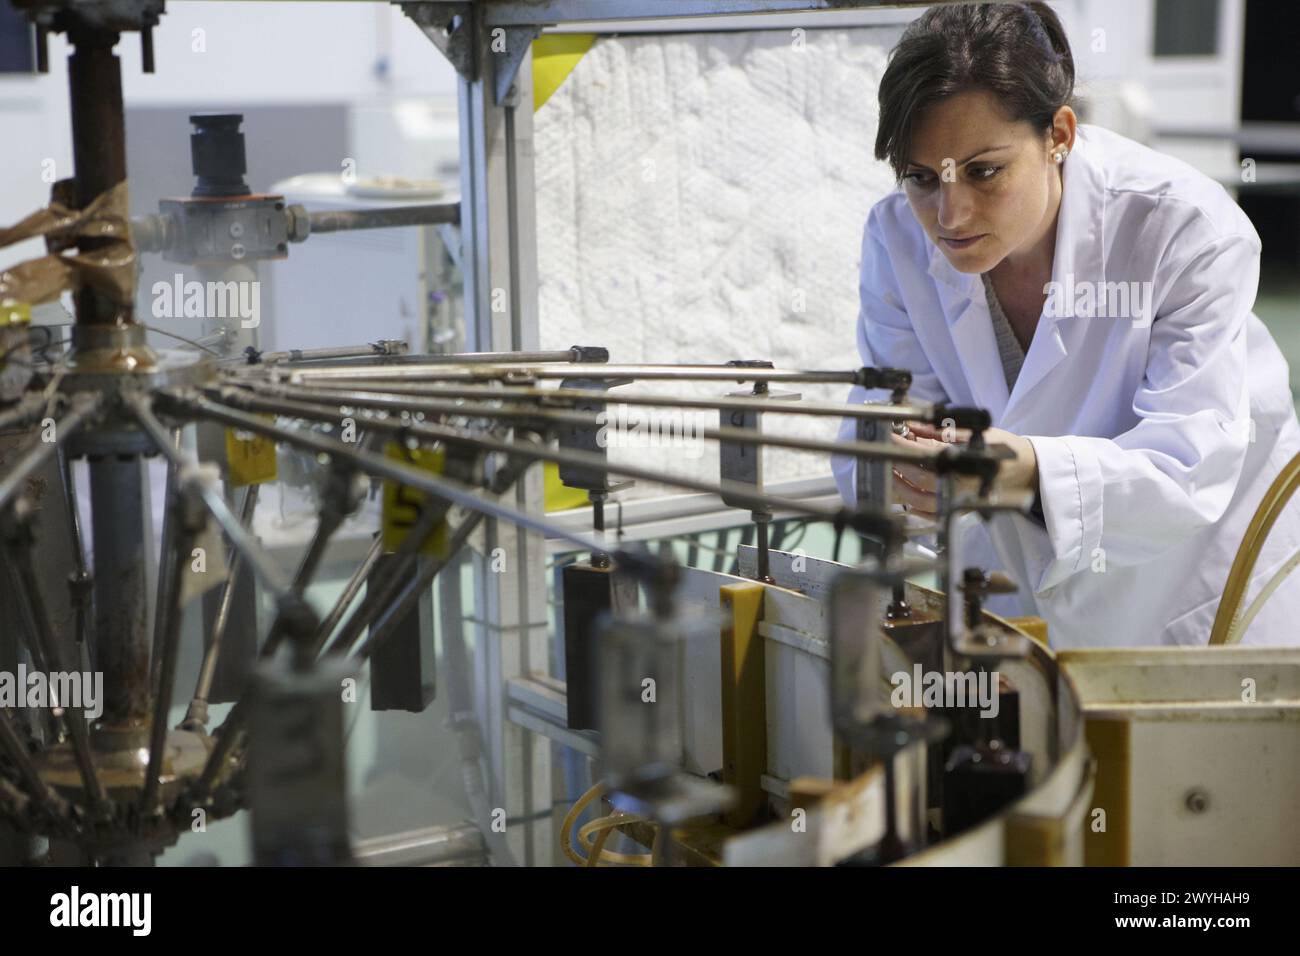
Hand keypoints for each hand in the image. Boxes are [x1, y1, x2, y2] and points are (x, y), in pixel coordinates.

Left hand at [887, 422, 1038, 515]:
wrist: (1028, 472)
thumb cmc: (1004, 450)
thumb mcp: (978, 434)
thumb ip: (944, 431)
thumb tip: (914, 425)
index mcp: (969, 463)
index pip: (928, 455)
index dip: (905, 446)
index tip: (890, 436)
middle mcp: (964, 487)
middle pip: (920, 480)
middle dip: (898, 465)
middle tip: (885, 453)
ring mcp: (961, 503)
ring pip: (921, 501)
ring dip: (900, 486)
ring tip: (889, 471)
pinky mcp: (961, 513)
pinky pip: (931, 515)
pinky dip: (912, 506)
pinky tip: (902, 494)